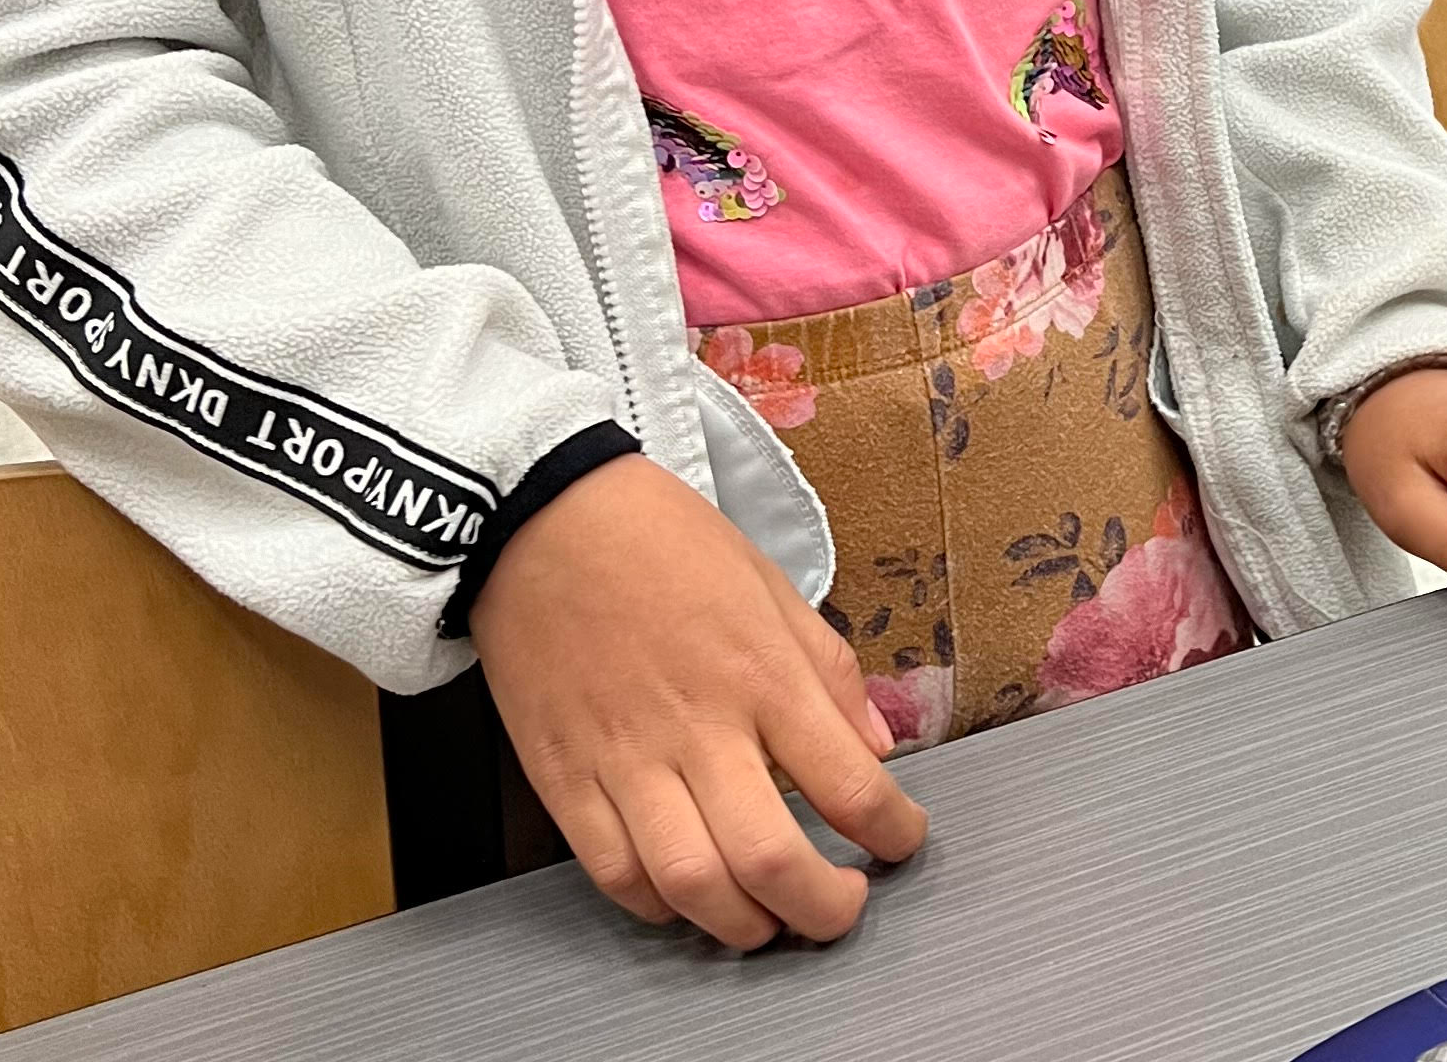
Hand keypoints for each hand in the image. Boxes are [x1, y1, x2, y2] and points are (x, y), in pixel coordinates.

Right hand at [469, 453, 926, 950]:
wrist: (544, 520)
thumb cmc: (661, 541)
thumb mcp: (770, 584)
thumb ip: (829, 670)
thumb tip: (874, 746)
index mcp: (762, 673)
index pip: (848, 783)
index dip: (892, 833)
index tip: (902, 841)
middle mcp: (700, 728)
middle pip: (772, 860)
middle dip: (823, 910)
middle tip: (843, 909)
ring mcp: (626, 761)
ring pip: (693, 886)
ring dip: (743, 926)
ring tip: (769, 920)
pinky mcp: (565, 780)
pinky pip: (615, 875)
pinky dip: (659, 906)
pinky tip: (686, 895)